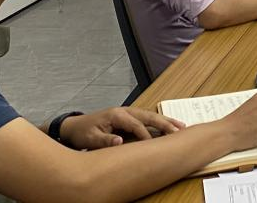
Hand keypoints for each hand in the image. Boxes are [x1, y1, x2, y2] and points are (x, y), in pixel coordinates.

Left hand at [58, 106, 184, 148]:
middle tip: (179, 130)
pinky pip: (147, 119)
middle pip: (149, 116)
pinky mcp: (129, 117)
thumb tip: (120, 142)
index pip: (136, 125)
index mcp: (117, 115)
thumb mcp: (91, 138)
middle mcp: (125, 111)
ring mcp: (128, 112)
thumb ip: (106, 140)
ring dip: (166, 121)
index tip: (154, 145)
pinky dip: (159, 122)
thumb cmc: (83, 132)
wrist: (75, 126)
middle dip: (165, 123)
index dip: (146, 135)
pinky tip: (168, 126)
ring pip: (151, 116)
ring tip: (181, 126)